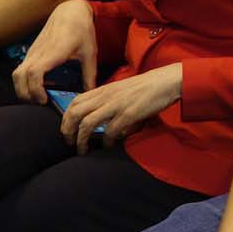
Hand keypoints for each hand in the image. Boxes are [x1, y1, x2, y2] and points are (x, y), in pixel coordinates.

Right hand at [12, 0, 97, 103]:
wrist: (70, 11)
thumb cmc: (81, 30)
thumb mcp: (90, 53)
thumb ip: (89, 75)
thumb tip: (90, 92)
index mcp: (54, 52)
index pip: (34, 73)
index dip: (35, 89)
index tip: (44, 99)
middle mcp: (39, 52)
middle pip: (19, 77)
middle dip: (26, 94)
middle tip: (41, 102)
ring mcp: (33, 51)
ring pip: (16, 74)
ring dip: (22, 88)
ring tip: (38, 96)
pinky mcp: (32, 51)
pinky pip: (21, 69)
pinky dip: (24, 81)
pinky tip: (40, 85)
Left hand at [60, 63, 182, 152]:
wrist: (166, 81)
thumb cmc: (146, 87)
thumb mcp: (121, 90)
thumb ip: (108, 101)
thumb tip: (99, 119)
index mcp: (104, 89)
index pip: (75, 102)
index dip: (66, 118)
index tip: (67, 130)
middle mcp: (106, 96)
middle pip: (75, 113)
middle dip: (67, 131)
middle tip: (70, 143)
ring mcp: (116, 105)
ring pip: (87, 123)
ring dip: (81, 140)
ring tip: (82, 150)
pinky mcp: (128, 114)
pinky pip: (110, 131)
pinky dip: (106, 141)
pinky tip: (108, 146)